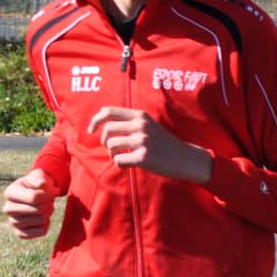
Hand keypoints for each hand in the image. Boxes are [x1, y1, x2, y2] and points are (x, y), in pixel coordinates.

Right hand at [2, 168, 59, 238]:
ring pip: (41, 220)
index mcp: (10, 192)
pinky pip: (41, 232)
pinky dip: (47, 225)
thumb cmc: (37, 183)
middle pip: (38, 210)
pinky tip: (44, 218)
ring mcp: (13, 222)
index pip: (34, 197)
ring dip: (49, 213)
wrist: (36, 195)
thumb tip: (41, 184)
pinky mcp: (20, 233)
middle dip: (49, 204)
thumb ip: (40, 177)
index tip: (53, 191)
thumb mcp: (38, 175)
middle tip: (50, 200)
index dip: (48, 195)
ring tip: (47, 207)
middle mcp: (8, 208)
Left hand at [87, 106, 211, 182]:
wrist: (184, 158)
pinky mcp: (143, 157)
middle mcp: (140, 125)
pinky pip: (119, 161)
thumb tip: (101, 118)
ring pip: (111, 145)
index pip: (108, 111)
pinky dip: (120, 164)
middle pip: (107, 129)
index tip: (91, 130)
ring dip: (112, 154)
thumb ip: (129, 121)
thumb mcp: (148, 124)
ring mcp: (142, 141)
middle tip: (112, 149)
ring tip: (122, 157)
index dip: (95, 120)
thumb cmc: (162, 142)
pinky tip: (129, 165)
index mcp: (140, 115)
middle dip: (104, 141)